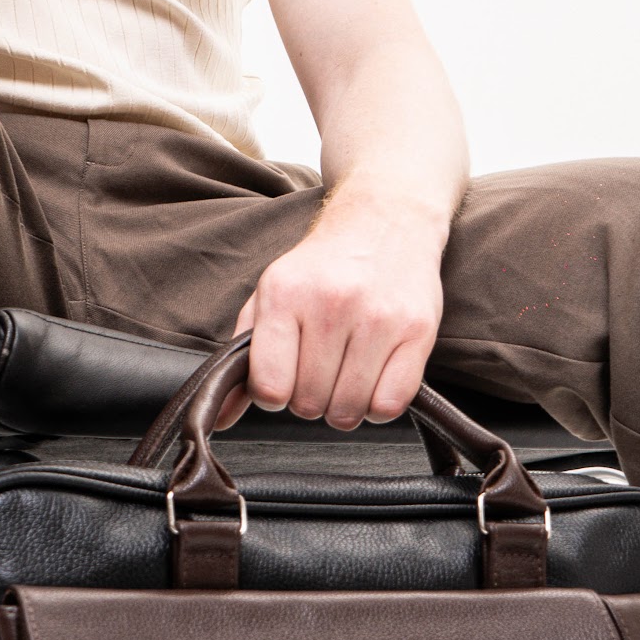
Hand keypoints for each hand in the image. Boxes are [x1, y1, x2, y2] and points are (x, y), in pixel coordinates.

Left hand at [211, 193, 445, 433]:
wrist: (384, 222)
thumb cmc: (322, 269)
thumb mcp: (270, 297)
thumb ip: (242, 358)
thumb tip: (221, 418)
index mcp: (285, 294)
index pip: (269, 386)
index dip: (272, 396)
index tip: (281, 381)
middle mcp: (332, 303)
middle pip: (309, 403)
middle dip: (309, 398)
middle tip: (318, 371)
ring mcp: (379, 317)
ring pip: (348, 410)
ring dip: (343, 405)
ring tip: (345, 373)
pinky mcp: (418, 331)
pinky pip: (390, 405)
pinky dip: (378, 407)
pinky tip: (373, 379)